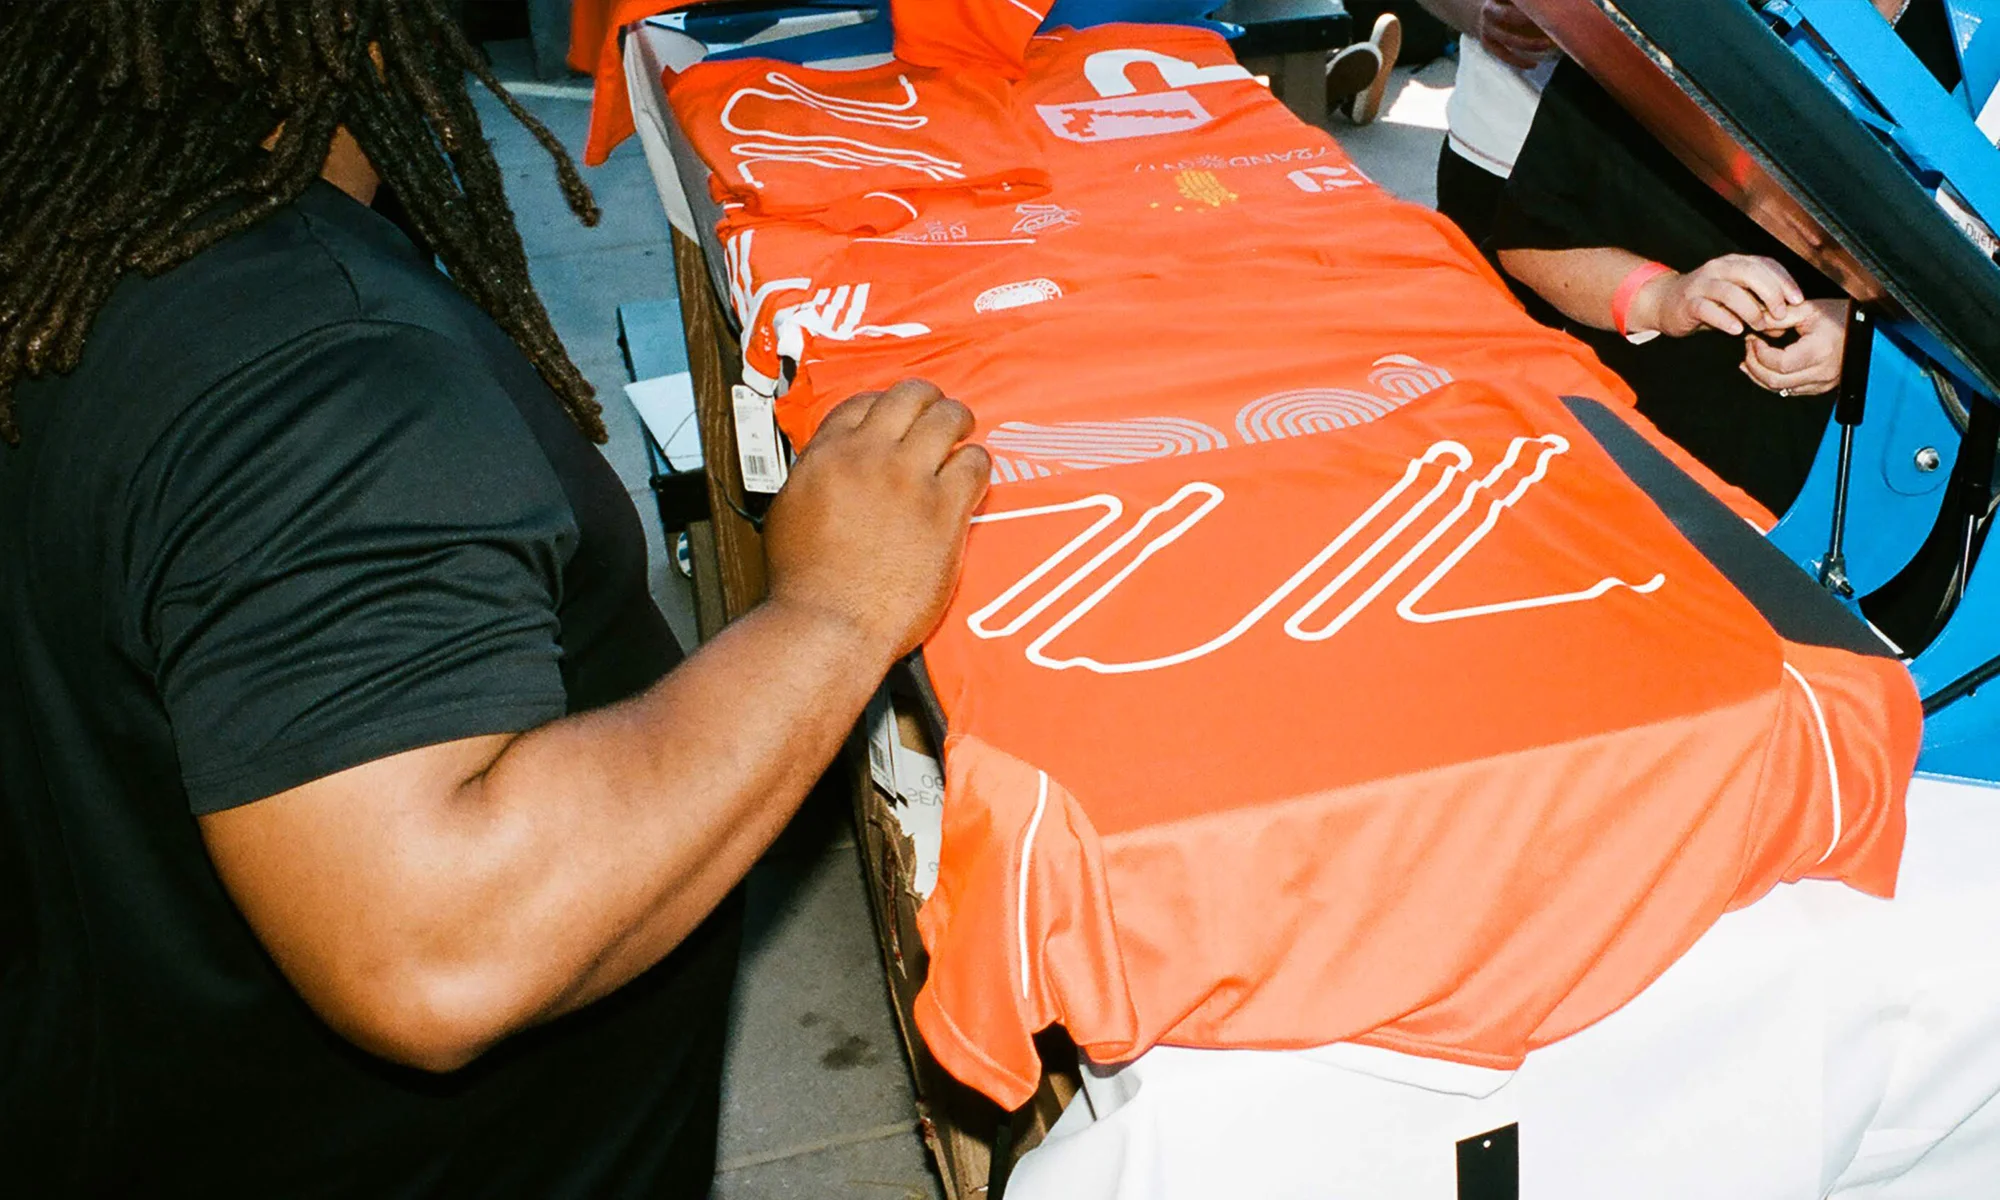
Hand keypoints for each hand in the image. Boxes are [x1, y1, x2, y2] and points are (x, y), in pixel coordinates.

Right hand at [762, 379, 990, 659]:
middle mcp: (869, 457)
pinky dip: (978, 464)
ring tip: (963, 432)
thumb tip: (831, 471)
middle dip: (928, 400)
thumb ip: (816, 480)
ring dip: (959, 422)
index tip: (896, 417)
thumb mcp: (790, 513)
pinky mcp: (944, 510)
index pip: (863, 403)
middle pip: (909, 396)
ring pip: (947, 418)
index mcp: (827, 456)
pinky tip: (973, 476)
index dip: (886, 405)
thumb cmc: (807, 585)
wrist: (830, 623)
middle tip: (937, 413)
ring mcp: (909, 480)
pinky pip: (975, 463)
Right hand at [1477, 0, 1555, 68]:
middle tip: (1550, 23)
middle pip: (1508, 15)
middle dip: (1529, 20)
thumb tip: (1560, 8)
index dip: (1526, 4)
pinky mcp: (1488, 43)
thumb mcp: (1515, 1)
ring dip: (1529, 43)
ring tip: (1548, 44)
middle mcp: (1489, 10)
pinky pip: (1504, 55)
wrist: (1481, 12)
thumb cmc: (1510, 3)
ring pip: (1508, 39)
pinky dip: (1519, 61)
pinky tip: (1534, 65)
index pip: (1515, 1)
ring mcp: (1486, 28)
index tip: (1546, 5)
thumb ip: (1531, 5)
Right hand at [1628, 254, 1803, 337]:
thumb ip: (1759, 307)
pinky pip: (1708, 309)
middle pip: (1751, 273)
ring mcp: (1702, 285)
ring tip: (1759, 326)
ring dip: (1750, 310)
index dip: (1785, 281)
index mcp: (1735, 263)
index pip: (1766, 265)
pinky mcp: (1687, 303)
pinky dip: (1725, 319)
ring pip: (1731, 292)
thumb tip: (1783, 325)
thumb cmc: (1707, 301)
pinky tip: (1736, 330)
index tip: (1798, 300)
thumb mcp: (1736, 299)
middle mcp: (1719, 269)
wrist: (1664, 302)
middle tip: (1781, 314)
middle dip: (1771, 294)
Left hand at [1742, 298, 1848, 396]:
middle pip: (1775, 381)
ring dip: (1759, 376)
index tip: (1752, 339)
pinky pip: (1790, 391)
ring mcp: (1823, 382)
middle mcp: (1822, 372)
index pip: (1778, 364)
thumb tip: (1754, 323)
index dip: (1758, 354)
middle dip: (1754, 366)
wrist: (1865, 326)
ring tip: (1749, 360)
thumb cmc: (1842, 316)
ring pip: (1780, 390)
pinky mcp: (1821, 387)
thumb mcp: (1808, 309)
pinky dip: (1773, 382)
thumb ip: (1778, 317)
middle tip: (1748, 349)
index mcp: (1819, 351)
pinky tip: (1764, 369)